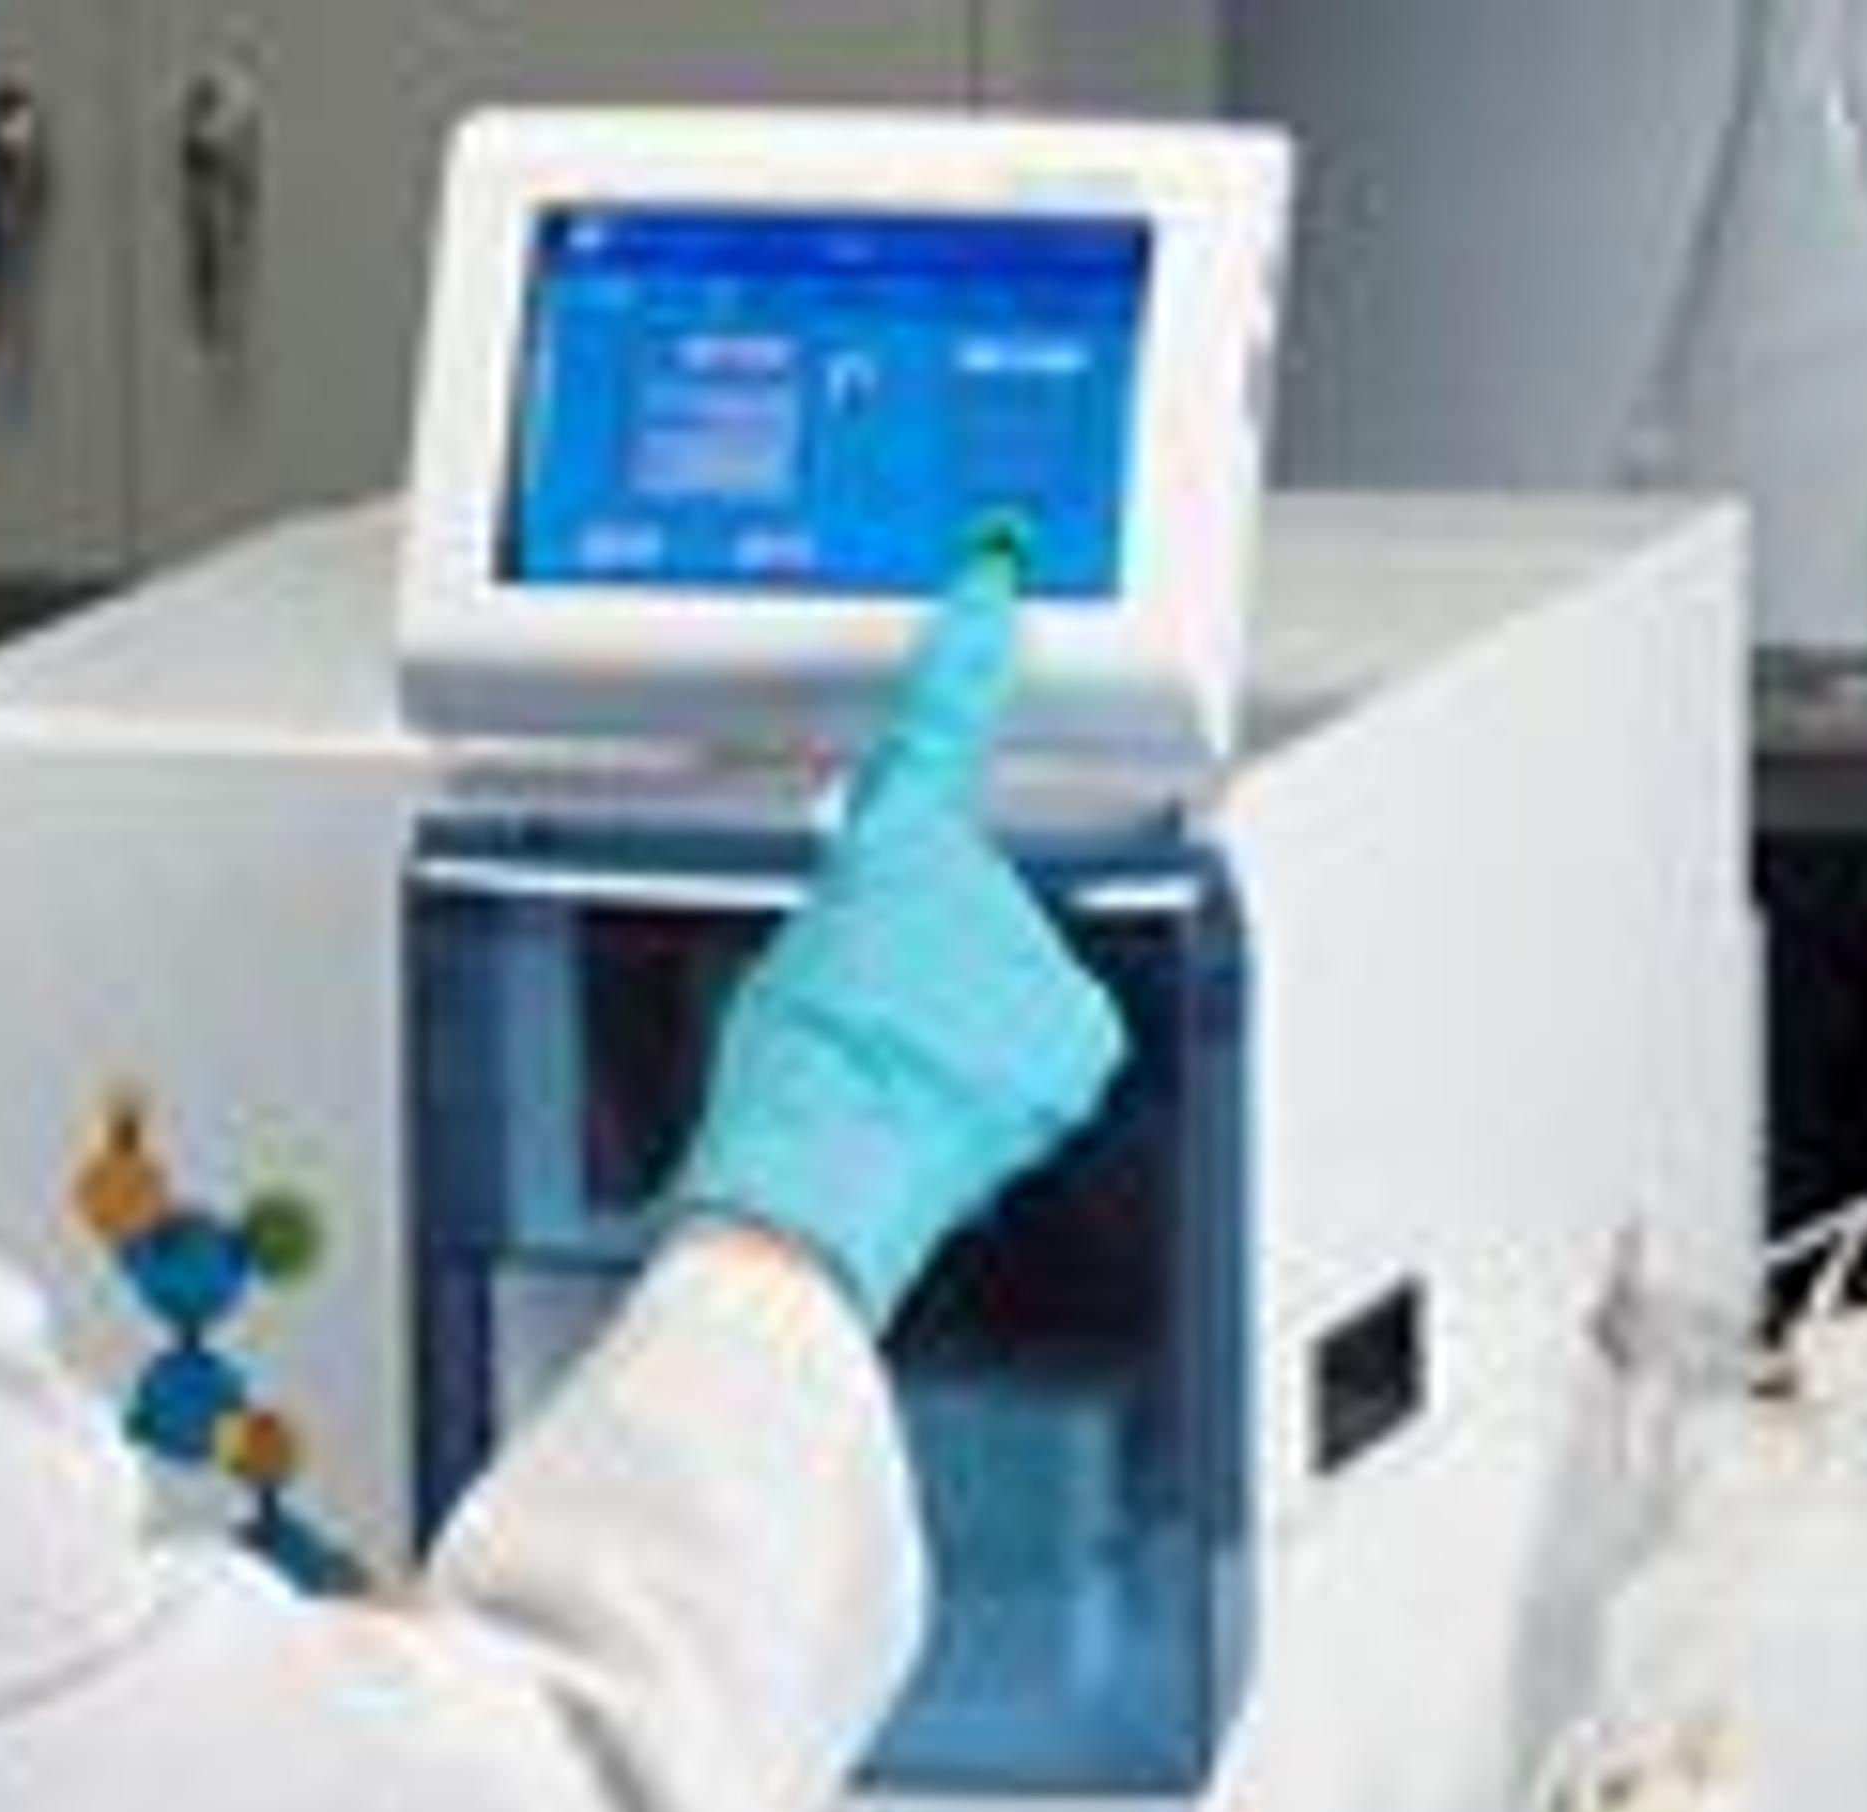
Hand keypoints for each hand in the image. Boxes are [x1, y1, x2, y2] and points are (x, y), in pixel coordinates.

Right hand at [666, 527, 1127, 1328]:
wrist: (818, 1178)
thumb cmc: (784, 1081)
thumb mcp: (793, 954)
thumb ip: (860, 909)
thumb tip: (891, 931)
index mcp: (895, 849)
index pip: (938, 724)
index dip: (968, 645)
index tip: (993, 578)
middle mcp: (982, 886)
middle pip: (983, 899)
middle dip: (948, 952)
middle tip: (885, 1022)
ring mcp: (1038, 958)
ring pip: (1021, 973)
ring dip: (979, 1017)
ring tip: (910, 1072)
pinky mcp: (1082, 1029)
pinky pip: (1057, 1036)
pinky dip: (1017, 1067)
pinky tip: (957, 1100)